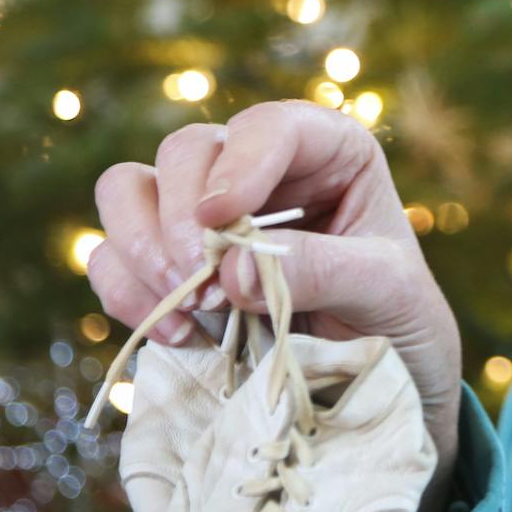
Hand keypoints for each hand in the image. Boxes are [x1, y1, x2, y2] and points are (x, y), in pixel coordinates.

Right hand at [87, 100, 463, 482]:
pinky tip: (180, 335)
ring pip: (129, 188)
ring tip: (190, 304)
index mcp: (327, 152)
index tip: (221, 219)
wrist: (380, 385)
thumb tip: (233, 269)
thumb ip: (323, 271)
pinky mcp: (168, 267)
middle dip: (181, 216)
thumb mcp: (388, 292)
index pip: (269, 126)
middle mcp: (258, 170)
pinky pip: (112, 257)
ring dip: (142, 246)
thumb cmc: (399, 319)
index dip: (239, 163)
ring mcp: (204, 216)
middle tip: (203, 283)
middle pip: (185, 151)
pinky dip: (128, 293)